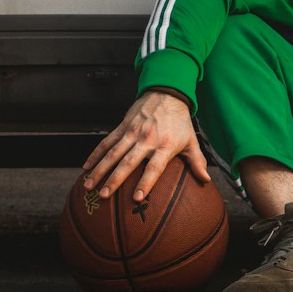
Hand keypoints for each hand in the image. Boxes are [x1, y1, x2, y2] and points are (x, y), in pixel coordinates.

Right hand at [82, 90, 209, 202]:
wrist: (168, 93)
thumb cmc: (180, 121)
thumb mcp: (191, 140)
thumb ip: (197, 161)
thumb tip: (206, 180)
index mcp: (165, 145)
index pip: (155, 167)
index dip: (146, 182)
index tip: (137, 198)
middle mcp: (147, 139)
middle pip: (129, 162)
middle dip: (115, 180)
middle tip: (103, 195)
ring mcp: (133, 132)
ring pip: (113, 153)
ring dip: (99, 169)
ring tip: (89, 185)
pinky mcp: (123, 126)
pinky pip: (107, 141)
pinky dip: (95, 154)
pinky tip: (86, 167)